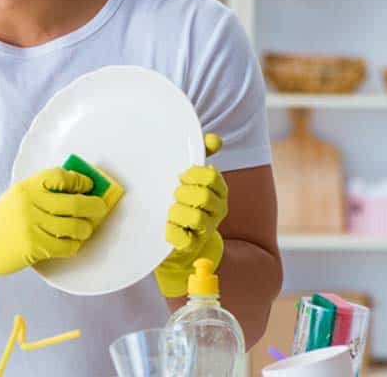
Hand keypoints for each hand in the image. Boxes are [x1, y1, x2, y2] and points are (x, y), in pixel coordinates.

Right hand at [0, 168, 109, 275]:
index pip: (60, 176)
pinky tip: (73, 244)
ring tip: (86, 229)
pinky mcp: (35, 246)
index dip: (80, 180)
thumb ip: (41, 192)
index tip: (90, 185)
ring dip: (86, 229)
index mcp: (27, 187)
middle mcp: (31, 204)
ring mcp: (33, 226)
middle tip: (101, 208)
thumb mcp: (17, 197)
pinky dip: (74, 246)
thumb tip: (77, 191)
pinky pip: (66, 246)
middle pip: (75, 203)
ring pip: (75, 227)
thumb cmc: (0, 221)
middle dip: (95, 206)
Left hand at [154, 133, 228, 297]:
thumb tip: (214, 139)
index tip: (181, 176)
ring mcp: (206, 230)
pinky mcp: (191, 247)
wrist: (184, 241)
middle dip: (183, 192)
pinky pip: (181, 238)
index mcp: (219, 191)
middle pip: (203, 197)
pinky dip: (170, 230)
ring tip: (171, 210)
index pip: (211, 176)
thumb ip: (204, 155)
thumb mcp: (195, 178)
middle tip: (174, 194)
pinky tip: (167, 225)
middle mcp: (217, 211)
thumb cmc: (188, 202)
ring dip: (176, 211)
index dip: (193, 174)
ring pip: (194, 218)